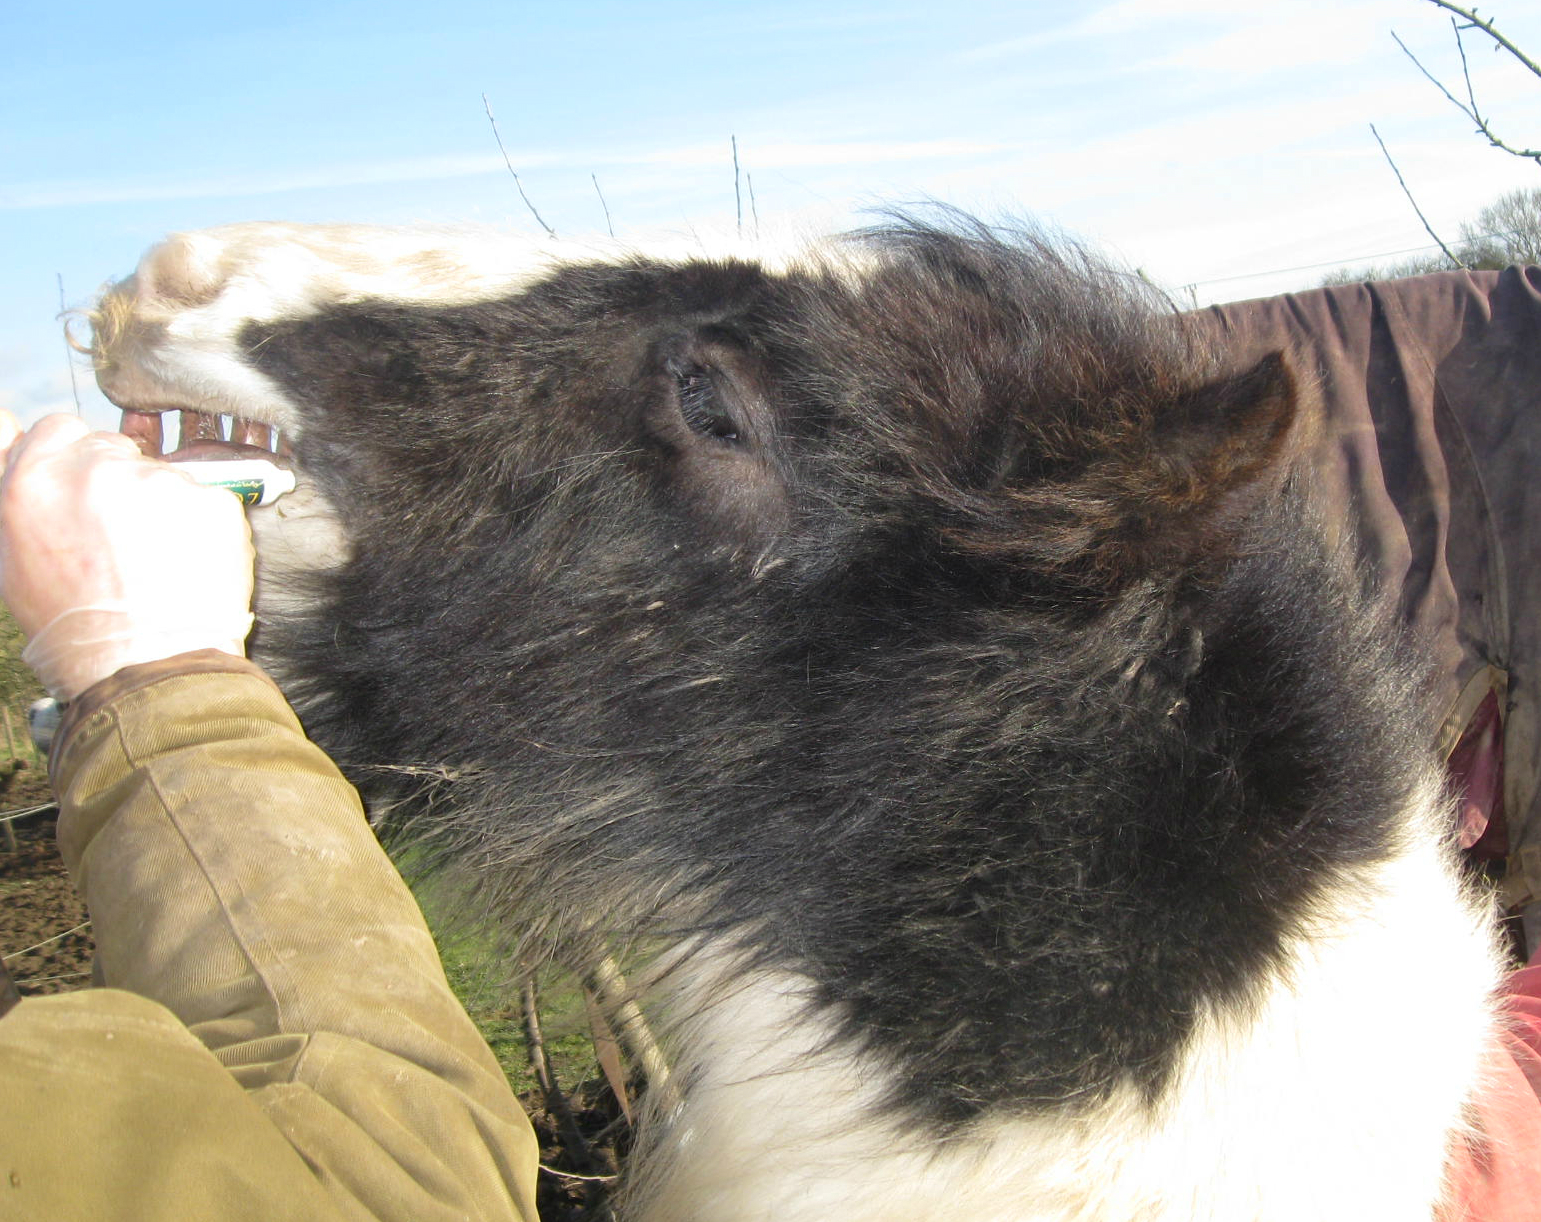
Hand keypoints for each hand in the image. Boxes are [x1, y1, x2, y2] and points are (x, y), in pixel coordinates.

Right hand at [0, 413, 254, 700]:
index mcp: (36, 481)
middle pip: (112, 449)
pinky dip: (200, 526)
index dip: (73, 461)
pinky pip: (204, 500)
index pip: (59, 429)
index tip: (84, 491)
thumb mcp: (11, 559)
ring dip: (160, 507)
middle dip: (116, 484)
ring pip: (161, 476)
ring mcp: (159, 482)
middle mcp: (96, 470)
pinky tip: (184, 565)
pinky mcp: (210, 499)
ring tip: (153, 562)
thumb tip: (7, 429)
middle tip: (121, 538)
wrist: (145, 667)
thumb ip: (15, 489)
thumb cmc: (73, 628)